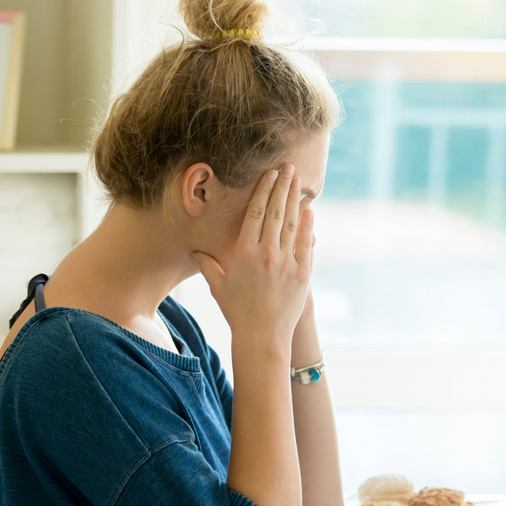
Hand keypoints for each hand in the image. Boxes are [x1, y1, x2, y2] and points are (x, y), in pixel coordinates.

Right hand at [194, 164, 314, 353]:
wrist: (262, 337)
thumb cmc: (237, 312)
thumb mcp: (218, 287)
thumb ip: (207, 265)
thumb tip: (195, 251)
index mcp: (244, 253)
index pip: (255, 213)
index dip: (263, 191)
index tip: (269, 175)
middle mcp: (267, 253)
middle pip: (276, 212)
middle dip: (282, 187)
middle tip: (288, 168)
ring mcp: (287, 263)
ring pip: (292, 223)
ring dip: (295, 199)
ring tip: (298, 181)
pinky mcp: (303, 274)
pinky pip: (306, 244)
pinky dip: (308, 225)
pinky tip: (309, 210)